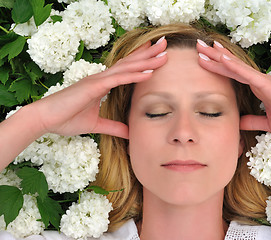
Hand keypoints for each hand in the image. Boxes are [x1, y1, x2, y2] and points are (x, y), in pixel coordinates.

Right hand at [27, 38, 167, 137]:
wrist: (44, 119)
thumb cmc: (66, 119)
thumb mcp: (96, 125)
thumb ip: (113, 127)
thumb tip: (129, 133)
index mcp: (102, 84)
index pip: (126, 69)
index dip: (141, 61)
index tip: (155, 54)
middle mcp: (101, 78)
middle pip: (129, 63)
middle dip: (148, 53)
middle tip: (165, 44)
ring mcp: (97, 80)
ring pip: (127, 68)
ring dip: (146, 60)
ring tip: (164, 53)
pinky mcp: (93, 87)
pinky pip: (117, 79)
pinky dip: (134, 75)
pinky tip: (148, 72)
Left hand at [196, 40, 270, 138]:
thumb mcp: (269, 124)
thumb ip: (253, 121)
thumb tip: (238, 122)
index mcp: (258, 88)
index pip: (233, 75)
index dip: (219, 66)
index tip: (205, 59)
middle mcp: (259, 81)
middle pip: (231, 67)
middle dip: (213, 57)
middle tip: (197, 47)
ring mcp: (263, 81)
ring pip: (236, 66)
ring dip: (218, 57)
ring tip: (202, 48)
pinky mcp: (268, 85)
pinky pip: (247, 74)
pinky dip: (234, 66)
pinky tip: (221, 59)